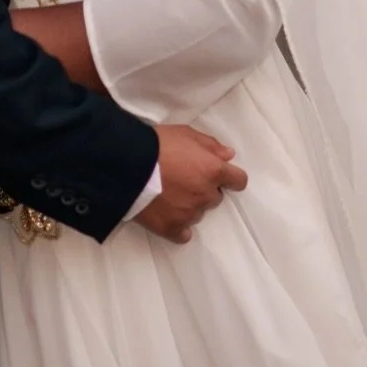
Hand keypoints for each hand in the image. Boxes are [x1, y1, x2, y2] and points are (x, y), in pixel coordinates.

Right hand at [136, 125, 246, 244]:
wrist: (128, 165)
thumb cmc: (158, 144)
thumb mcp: (185, 133)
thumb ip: (210, 145)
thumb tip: (229, 156)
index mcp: (213, 171)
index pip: (238, 181)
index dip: (231, 177)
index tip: (221, 175)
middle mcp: (206, 195)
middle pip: (215, 197)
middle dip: (204, 188)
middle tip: (184, 178)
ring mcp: (191, 214)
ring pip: (199, 212)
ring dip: (190, 204)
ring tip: (169, 192)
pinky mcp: (173, 228)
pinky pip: (184, 233)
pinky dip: (179, 225)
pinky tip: (168, 213)